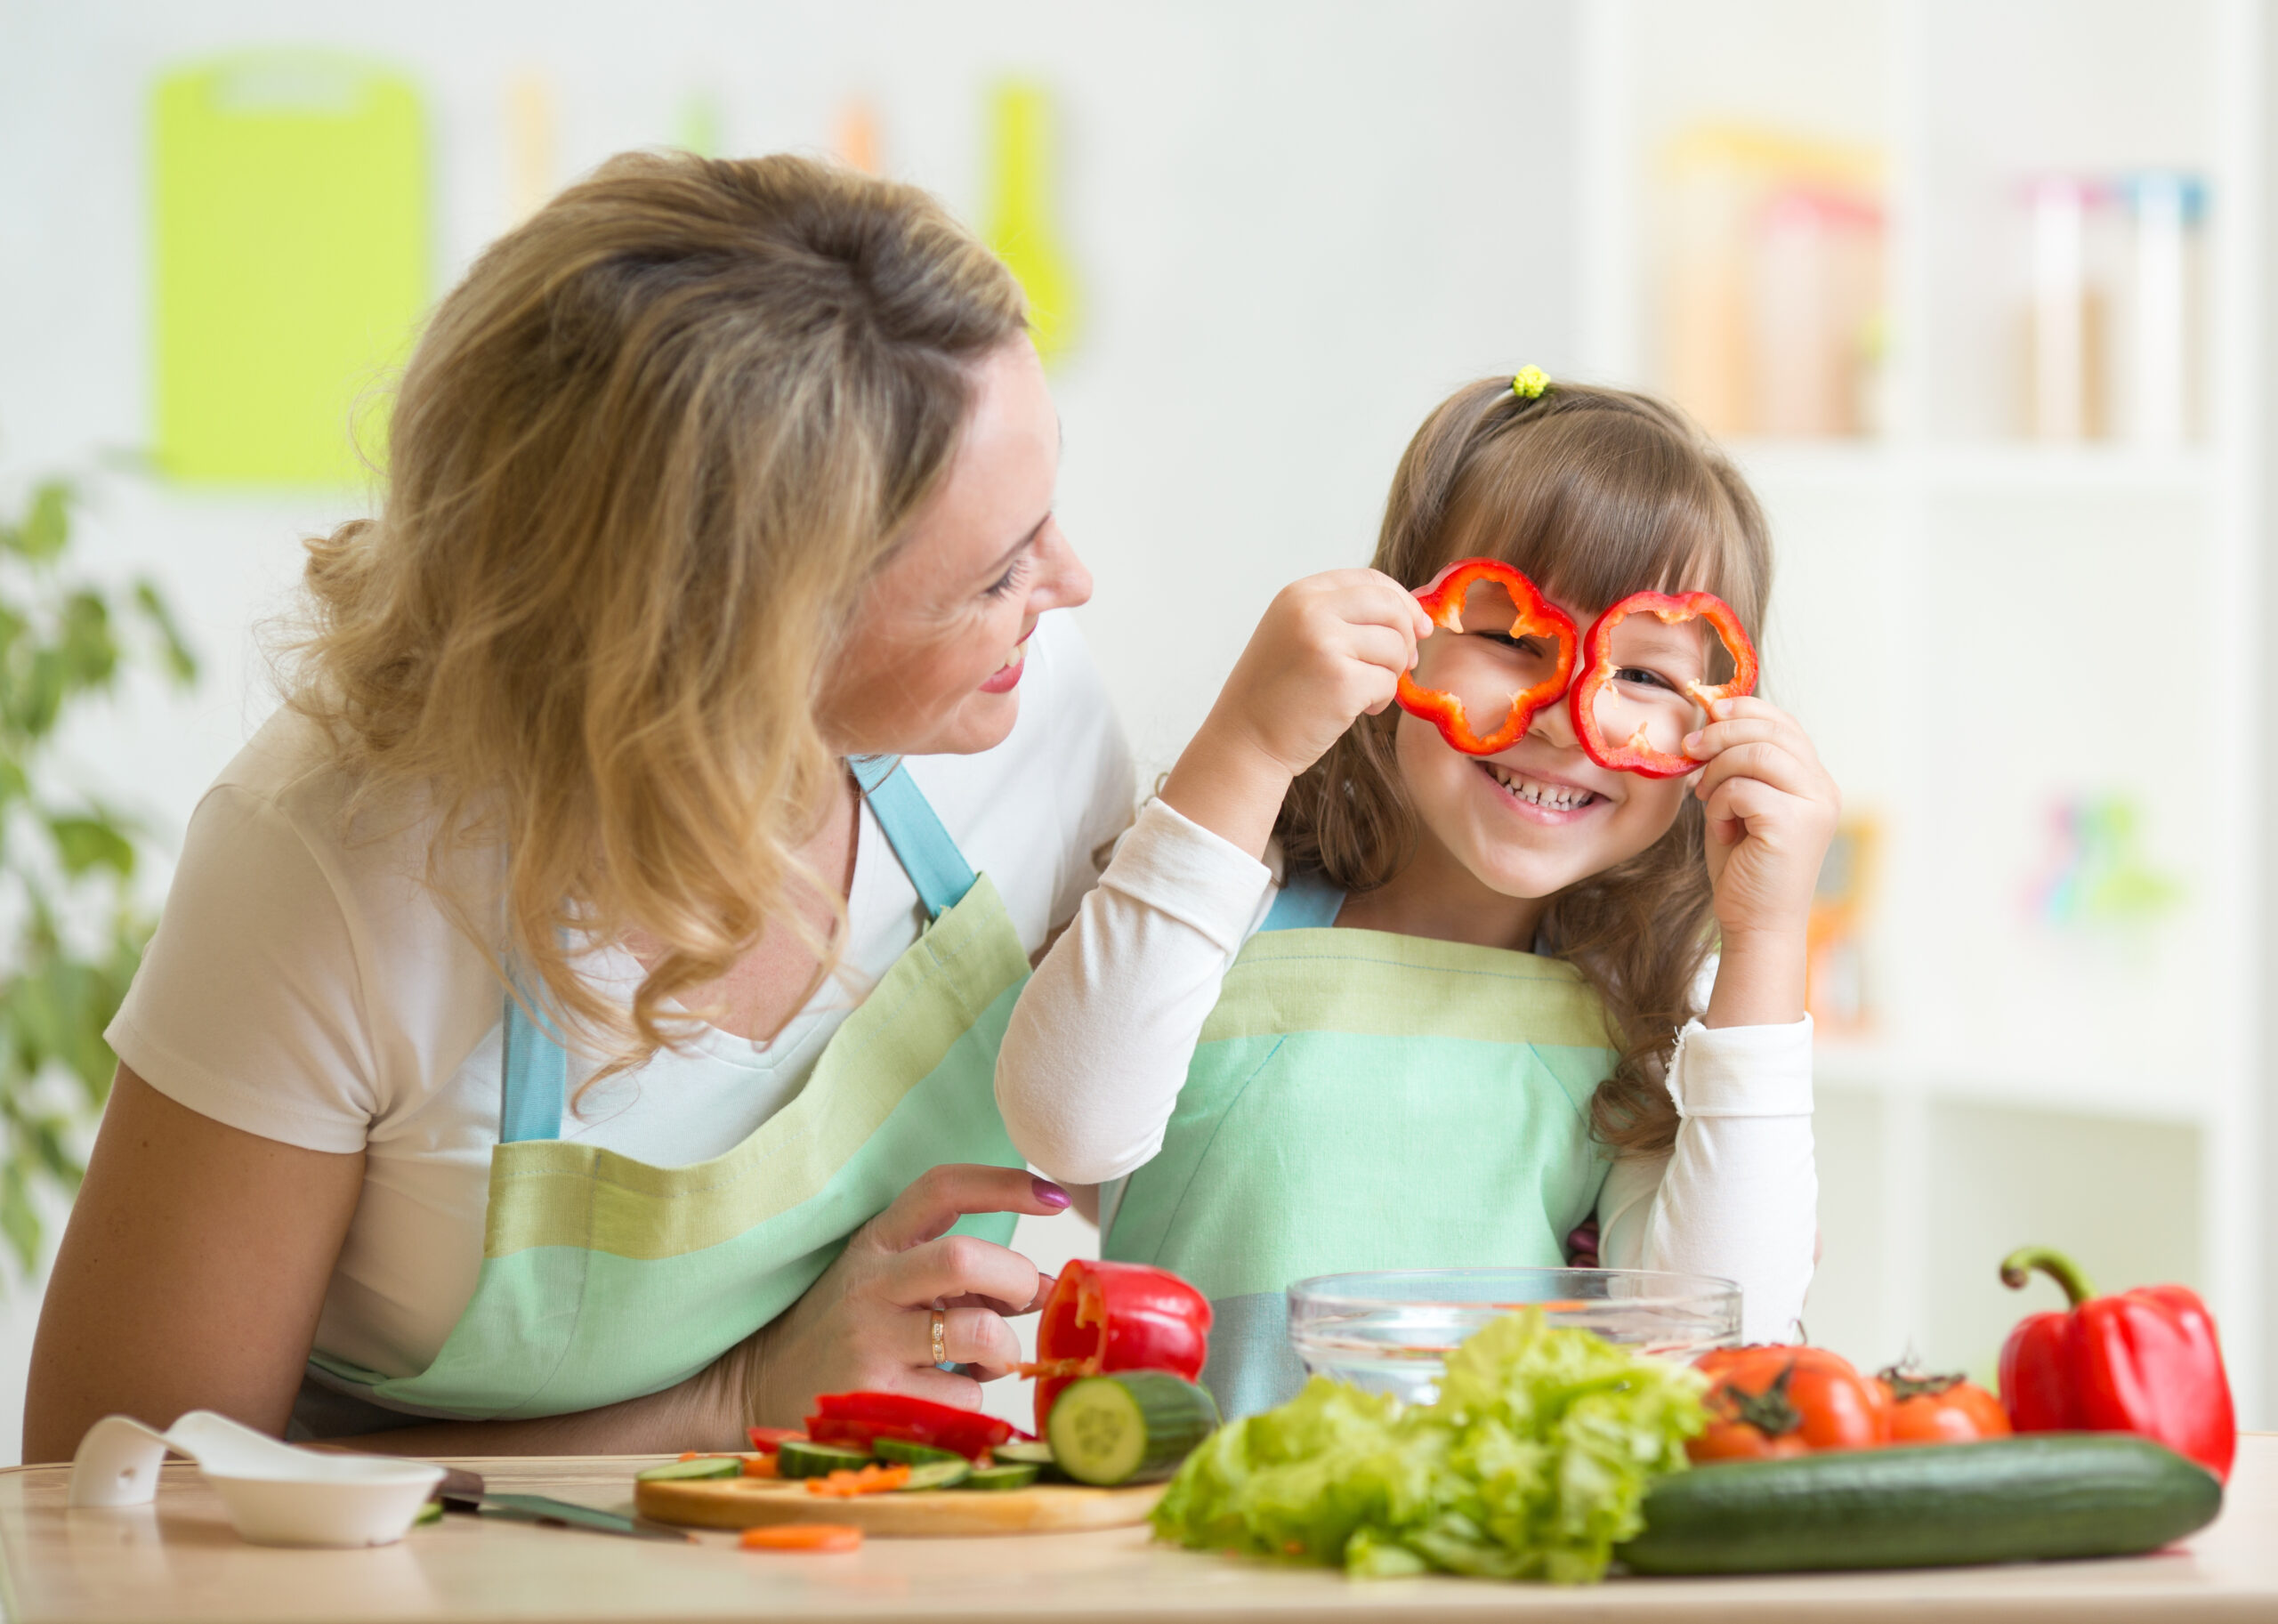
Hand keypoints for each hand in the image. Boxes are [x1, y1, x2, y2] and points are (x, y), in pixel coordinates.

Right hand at [731, 1164, 1069, 1428]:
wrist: (758, 1387)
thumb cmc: (843, 1331)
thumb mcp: (886, 1281)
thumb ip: (958, 1277)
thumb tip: (1042, 1290)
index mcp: (877, 1243)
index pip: (941, 1189)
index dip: (1003, 1183)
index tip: (1053, 1196)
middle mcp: (871, 1285)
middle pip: (963, 1257)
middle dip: (1015, 1277)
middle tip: (1024, 1299)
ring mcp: (869, 1342)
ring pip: (977, 1333)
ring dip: (1003, 1350)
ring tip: (986, 1359)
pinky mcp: (874, 1398)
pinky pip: (963, 1394)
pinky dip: (975, 1398)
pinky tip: (946, 1396)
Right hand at [1162, 570, 1431, 855]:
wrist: (1244, 742)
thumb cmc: (1276, 695)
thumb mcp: (1297, 635)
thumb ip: (1343, 616)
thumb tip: (1417, 618)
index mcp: (1299, 594)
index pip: (1370, 579)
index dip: (1402, 601)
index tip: (1416, 627)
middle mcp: (1310, 610)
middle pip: (1390, 608)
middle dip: (1407, 638)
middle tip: (1401, 665)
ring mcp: (1325, 643)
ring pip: (1395, 646)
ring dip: (1390, 674)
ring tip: (1361, 693)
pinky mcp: (1342, 680)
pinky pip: (1389, 681)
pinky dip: (1380, 700)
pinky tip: (1355, 710)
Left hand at [1682, 697, 1840, 1027]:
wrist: (1754, 924)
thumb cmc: (1743, 867)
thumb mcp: (1738, 804)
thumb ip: (1735, 765)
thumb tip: (1710, 717)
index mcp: (1814, 781)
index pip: (1785, 723)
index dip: (1745, 709)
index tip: (1708, 712)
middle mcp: (1823, 790)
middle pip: (1772, 730)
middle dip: (1722, 733)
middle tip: (1690, 750)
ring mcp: (1815, 807)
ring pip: (1758, 754)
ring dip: (1718, 771)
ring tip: (1706, 798)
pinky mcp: (1794, 825)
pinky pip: (1744, 789)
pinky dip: (1720, 804)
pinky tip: (1722, 829)